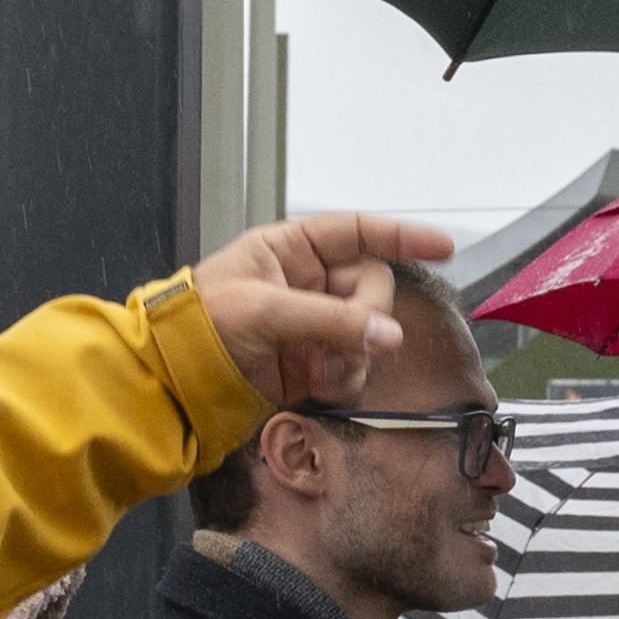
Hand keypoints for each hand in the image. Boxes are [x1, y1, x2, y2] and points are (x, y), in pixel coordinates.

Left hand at [190, 213, 458, 411]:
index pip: (356, 232)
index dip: (400, 236)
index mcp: (289, 249)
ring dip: (356, 355)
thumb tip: (389, 335)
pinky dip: (346, 378)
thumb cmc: (201, 327)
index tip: (445, 246)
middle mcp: (306, 282)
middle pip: (371, 288)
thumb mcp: (263, 311)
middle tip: (348, 341)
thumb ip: (330, 321)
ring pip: (368, 331)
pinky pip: (353, 366)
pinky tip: (320, 386)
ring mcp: (312, 325)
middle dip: (367, 317)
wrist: (173, 386)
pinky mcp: (312, 365)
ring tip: (323, 374)